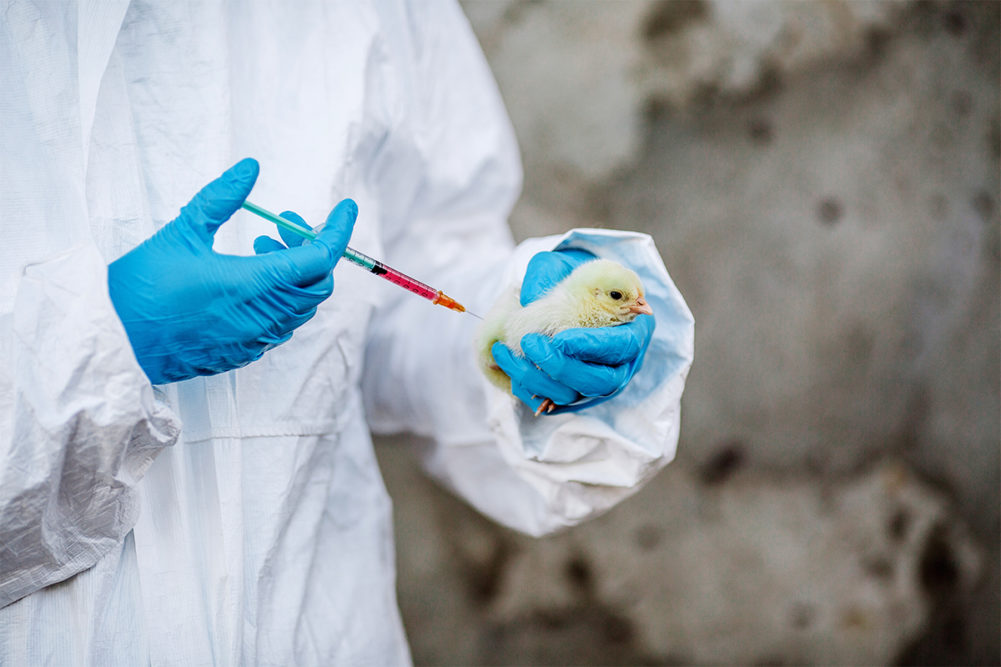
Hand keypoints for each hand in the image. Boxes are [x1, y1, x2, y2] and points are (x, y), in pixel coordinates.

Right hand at [107, 158, 355, 383]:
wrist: (112, 343)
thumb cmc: (139, 288)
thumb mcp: (181, 231)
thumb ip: (221, 198)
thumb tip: (251, 169)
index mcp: (252, 286)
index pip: (318, 258)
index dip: (337, 231)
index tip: (344, 208)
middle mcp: (261, 318)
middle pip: (316, 284)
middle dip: (312, 249)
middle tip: (283, 226)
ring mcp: (253, 340)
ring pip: (300, 307)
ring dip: (294, 274)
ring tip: (263, 248)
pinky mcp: (241, 354)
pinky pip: (280, 325)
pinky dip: (280, 297)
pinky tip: (251, 279)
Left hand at [495, 248, 655, 413]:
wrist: (567, 299)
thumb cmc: (572, 282)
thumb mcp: (563, 265)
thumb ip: (550, 271)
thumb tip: (529, 298)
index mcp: (630, 328)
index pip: (623, 345)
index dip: (594, 346)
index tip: (561, 337)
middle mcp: (618, 363)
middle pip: (601, 381)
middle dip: (562, 366)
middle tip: (530, 343)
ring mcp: (595, 382)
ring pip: (573, 395)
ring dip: (537, 378)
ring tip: (507, 351)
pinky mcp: (572, 393)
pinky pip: (551, 402)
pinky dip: (527, 388)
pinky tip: (507, 365)